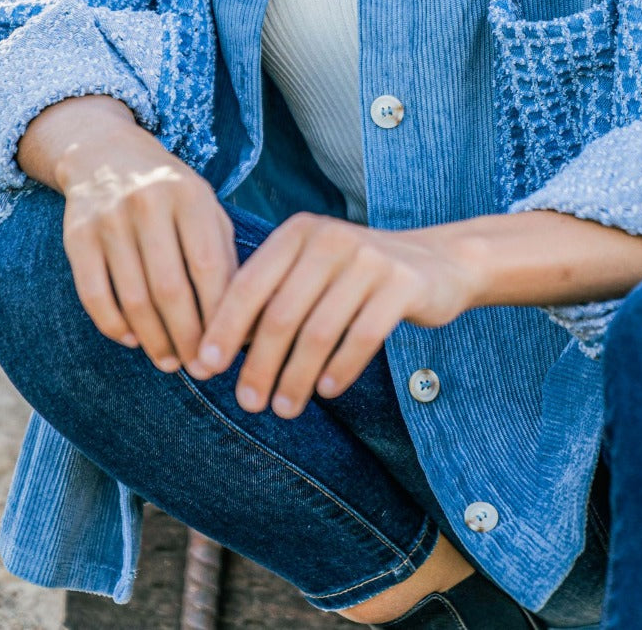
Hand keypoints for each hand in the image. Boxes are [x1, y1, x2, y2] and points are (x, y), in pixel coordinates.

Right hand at [42, 98, 238, 373]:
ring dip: (154, 340)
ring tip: (170, 361)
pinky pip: (95, 295)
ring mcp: (109, 220)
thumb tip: (244, 321)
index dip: (219, 317)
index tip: (226, 352)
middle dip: (188, 337)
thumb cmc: (171, 193)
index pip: (209, 268)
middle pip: (171, 289)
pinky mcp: (78, 237)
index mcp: (190, 195)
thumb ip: (225, 255)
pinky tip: (132, 340)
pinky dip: (114, 326)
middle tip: (199, 369)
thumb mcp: (206, 208)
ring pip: (134, 298)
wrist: (106, 154)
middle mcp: (149, 203)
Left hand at [189, 212, 479, 416]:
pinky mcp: (403, 283)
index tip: (204, 370)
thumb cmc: (357, 276)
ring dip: (297, 377)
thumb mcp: (311, 272)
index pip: (249, 284)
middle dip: (259, 364)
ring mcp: (370, 258)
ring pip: (319, 331)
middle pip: (281, 313)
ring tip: (284, 408)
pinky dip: (341, 368)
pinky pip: (363, 336)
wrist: (436, 261)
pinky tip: (327, 391)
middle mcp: (331, 238)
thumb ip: (271, 297)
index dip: (223, 329)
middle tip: (248, 403)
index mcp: (299, 232)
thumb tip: (216, 352)